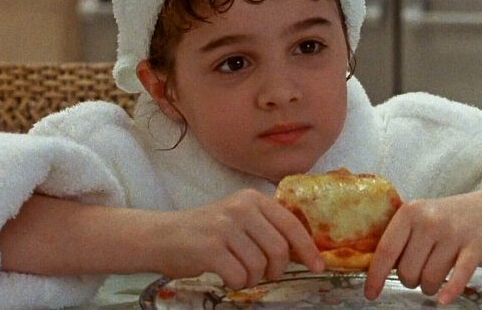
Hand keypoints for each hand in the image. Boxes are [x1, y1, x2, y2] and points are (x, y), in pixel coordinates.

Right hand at [157, 189, 323, 288]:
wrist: (163, 236)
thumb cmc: (206, 231)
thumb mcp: (239, 218)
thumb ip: (267, 227)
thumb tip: (303, 251)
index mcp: (253, 198)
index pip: (291, 224)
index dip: (308, 249)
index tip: (318, 266)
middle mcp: (241, 208)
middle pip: (279, 249)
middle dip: (276, 270)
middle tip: (266, 274)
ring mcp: (225, 227)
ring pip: (260, 266)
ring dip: (253, 278)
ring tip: (240, 273)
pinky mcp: (210, 248)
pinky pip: (239, 276)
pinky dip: (237, 283)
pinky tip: (227, 276)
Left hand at [365, 191, 481, 303]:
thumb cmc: (451, 218)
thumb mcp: (422, 216)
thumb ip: (401, 237)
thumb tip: (374, 267)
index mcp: (411, 212)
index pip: (386, 249)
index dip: (375, 275)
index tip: (370, 293)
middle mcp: (430, 221)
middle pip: (407, 270)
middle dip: (410, 281)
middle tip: (419, 272)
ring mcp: (453, 234)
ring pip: (430, 279)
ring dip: (431, 286)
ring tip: (437, 275)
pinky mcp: (475, 248)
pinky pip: (457, 278)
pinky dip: (450, 291)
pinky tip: (444, 299)